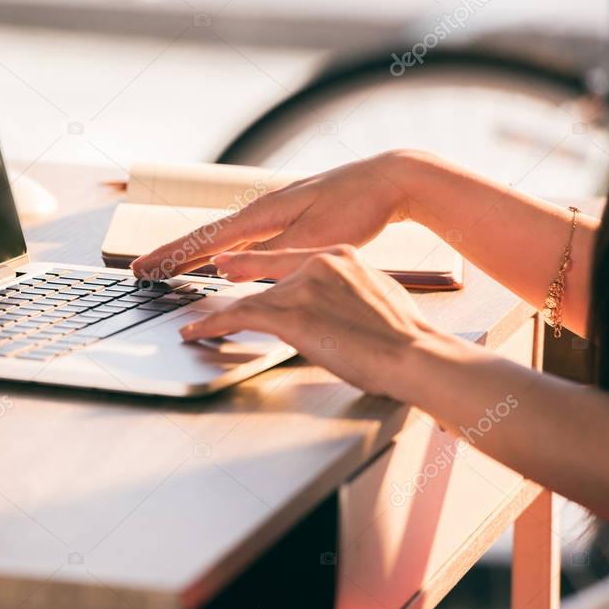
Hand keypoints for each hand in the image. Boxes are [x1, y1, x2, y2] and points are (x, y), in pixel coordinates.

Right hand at [131, 151, 414, 279]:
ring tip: (170, 266)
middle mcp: (261, 209)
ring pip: (224, 236)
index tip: (142, 269)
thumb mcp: (312, 241)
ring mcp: (274, 210)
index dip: (171, 257)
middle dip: (172, 254)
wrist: (390, 179)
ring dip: (194, 252)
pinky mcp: (289, 215)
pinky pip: (243, 236)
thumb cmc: (356, 208)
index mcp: (261, 215)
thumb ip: (268, 258)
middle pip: (206, 236)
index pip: (204, 241)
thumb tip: (224, 269)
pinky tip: (224, 258)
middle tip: (141, 270)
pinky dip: (223, 249)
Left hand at [180, 246, 434, 396]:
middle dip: (241, 298)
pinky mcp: (289, 313)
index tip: (233, 267)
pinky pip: (239, 315)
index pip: (289, 260)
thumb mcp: (379, 295)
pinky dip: (212, 325)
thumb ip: (351, 290)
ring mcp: (302, 286)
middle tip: (210, 309)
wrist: (413, 353)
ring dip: (221, 317)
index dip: (258, 267)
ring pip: (251, 300)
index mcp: (341, 255)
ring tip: (197, 328)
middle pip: (267, 282)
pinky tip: (195, 333)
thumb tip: (341, 303)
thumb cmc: (405, 337)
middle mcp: (318, 263)